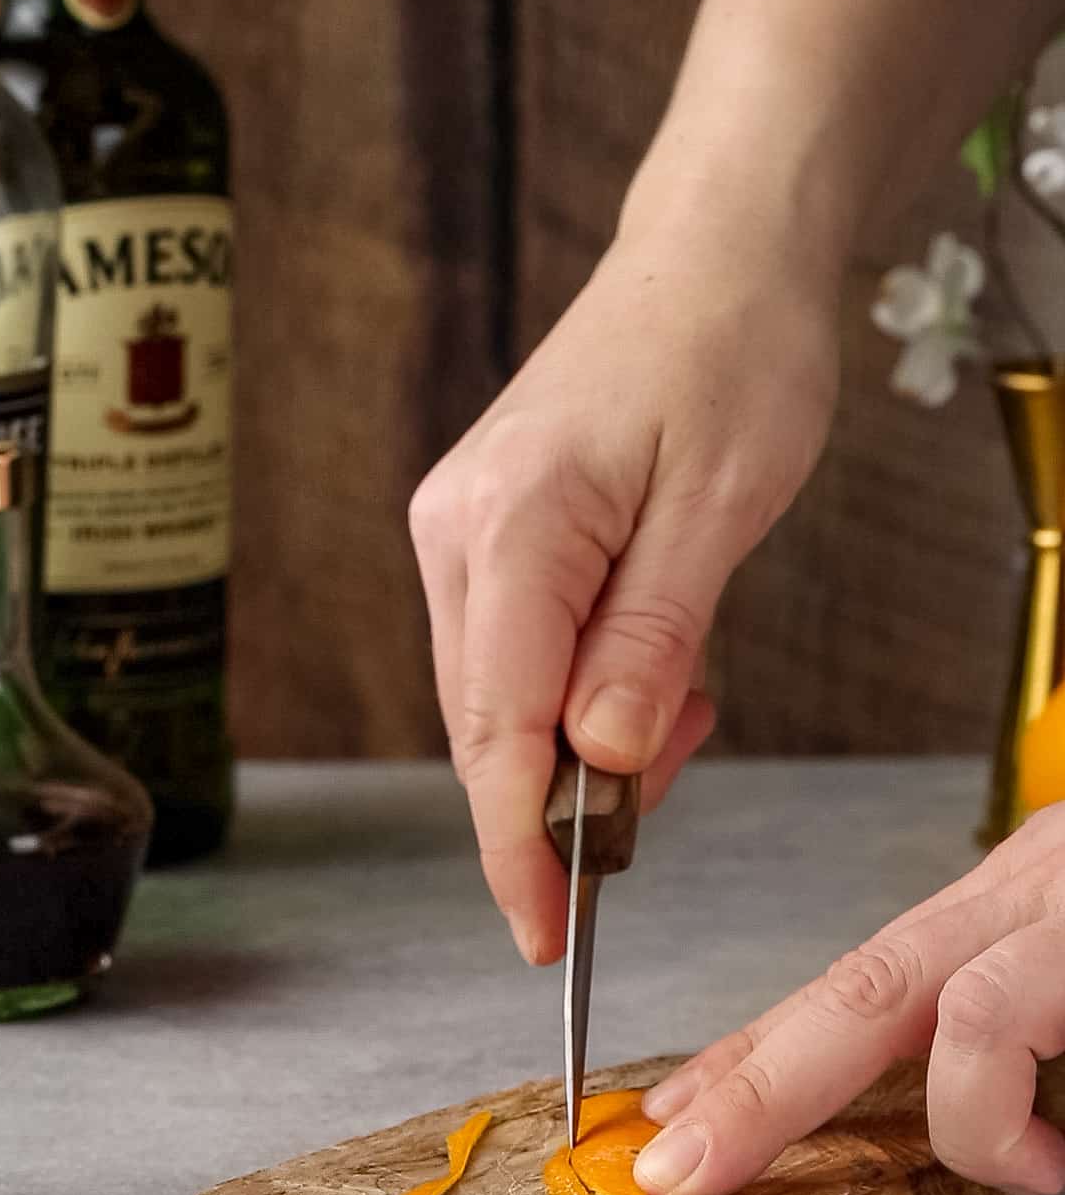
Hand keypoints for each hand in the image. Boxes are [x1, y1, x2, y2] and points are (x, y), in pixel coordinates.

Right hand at [409, 180, 838, 964]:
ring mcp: (465, 524)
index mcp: (515, 520)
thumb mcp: (722, 505)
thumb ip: (653, 636)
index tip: (546, 939)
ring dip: (580, 744)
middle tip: (659, 813)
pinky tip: (650, 673)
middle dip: (562, 799)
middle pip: (484, 721)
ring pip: (498, 693)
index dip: (518, 845)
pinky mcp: (490, 525)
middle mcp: (460, 526)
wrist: (716, 255)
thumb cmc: (735, 355)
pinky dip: (577, 693)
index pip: (496, 724)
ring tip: (686, 710)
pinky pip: (515, 647)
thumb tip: (599, 759)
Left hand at [635, 803, 1064, 1194]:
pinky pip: (980, 1024)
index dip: (760, 1052)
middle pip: (846, 984)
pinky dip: (992, 1114)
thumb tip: (1027, 1133)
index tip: (680, 1112)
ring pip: (884, 994)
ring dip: (929, 1114)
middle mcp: (1013, 890)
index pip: (860, 978)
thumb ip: (1046, 1043)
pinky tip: (1049, 1159)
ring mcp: (1039, 901)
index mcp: (1008, 907)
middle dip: (745, 1086)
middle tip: (672, 1165)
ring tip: (1019, 1165)